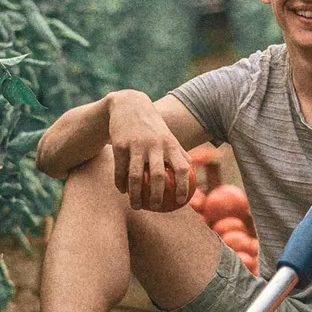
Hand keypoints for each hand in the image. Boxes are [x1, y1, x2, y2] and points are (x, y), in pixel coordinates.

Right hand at [106, 94, 189, 211]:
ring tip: (136, 206)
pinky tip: (122, 191)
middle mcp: (154, 145)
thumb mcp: (167, 135)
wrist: (128, 105)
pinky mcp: (119, 145)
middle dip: (157, 196)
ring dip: (135, 195)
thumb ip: (179, 152)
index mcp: (170, 144)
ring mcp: (136, 145)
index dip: (184, 187)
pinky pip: (120, 170)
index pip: (181, 169)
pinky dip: (121, 183)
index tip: (182, 201)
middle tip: (157, 207)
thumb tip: (191, 170)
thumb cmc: (152, 125)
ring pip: (135, 177)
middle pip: (158, 176)